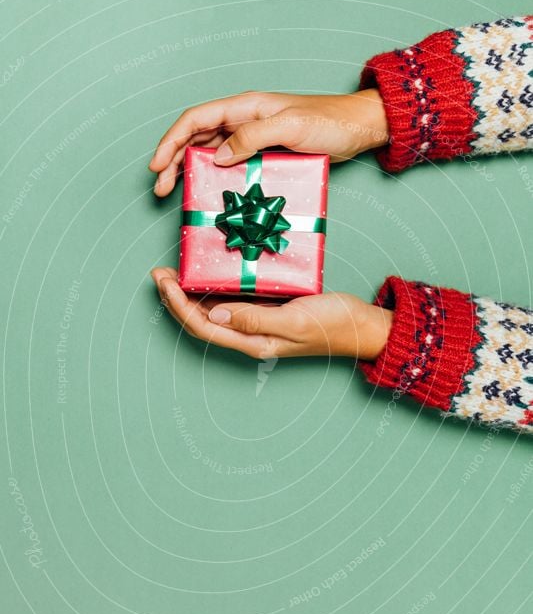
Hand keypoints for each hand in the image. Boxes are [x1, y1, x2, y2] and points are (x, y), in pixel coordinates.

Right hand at [149, 90, 387, 195]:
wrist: (357, 128)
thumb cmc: (328, 122)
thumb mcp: (291, 127)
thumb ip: (253, 137)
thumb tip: (219, 157)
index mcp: (244, 107)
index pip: (196, 119)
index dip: (171, 141)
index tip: (156, 165)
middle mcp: (243, 120)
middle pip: (196, 138)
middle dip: (172, 160)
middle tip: (160, 188)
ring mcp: (252, 138)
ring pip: (209, 153)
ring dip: (188, 171)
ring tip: (173, 193)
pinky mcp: (263, 154)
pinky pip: (231, 165)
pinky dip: (214, 177)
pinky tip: (207, 192)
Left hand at [151, 268, 391, 360]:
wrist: (362, 327)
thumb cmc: (334, 325)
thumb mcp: (294, 319)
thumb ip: (254, 319)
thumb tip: (213, 315)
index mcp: (253, 342)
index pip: (202, 327)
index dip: (178, 306)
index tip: (163, 282)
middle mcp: (250, 336)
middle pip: (201, 322)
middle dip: (175, 300)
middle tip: (159, 273)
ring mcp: (258, 324)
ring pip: (213, 312)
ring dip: (190, 294)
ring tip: (174, 271)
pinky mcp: (268, 310)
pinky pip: (233, 301)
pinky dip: (215, 288)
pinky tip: (209, 272)